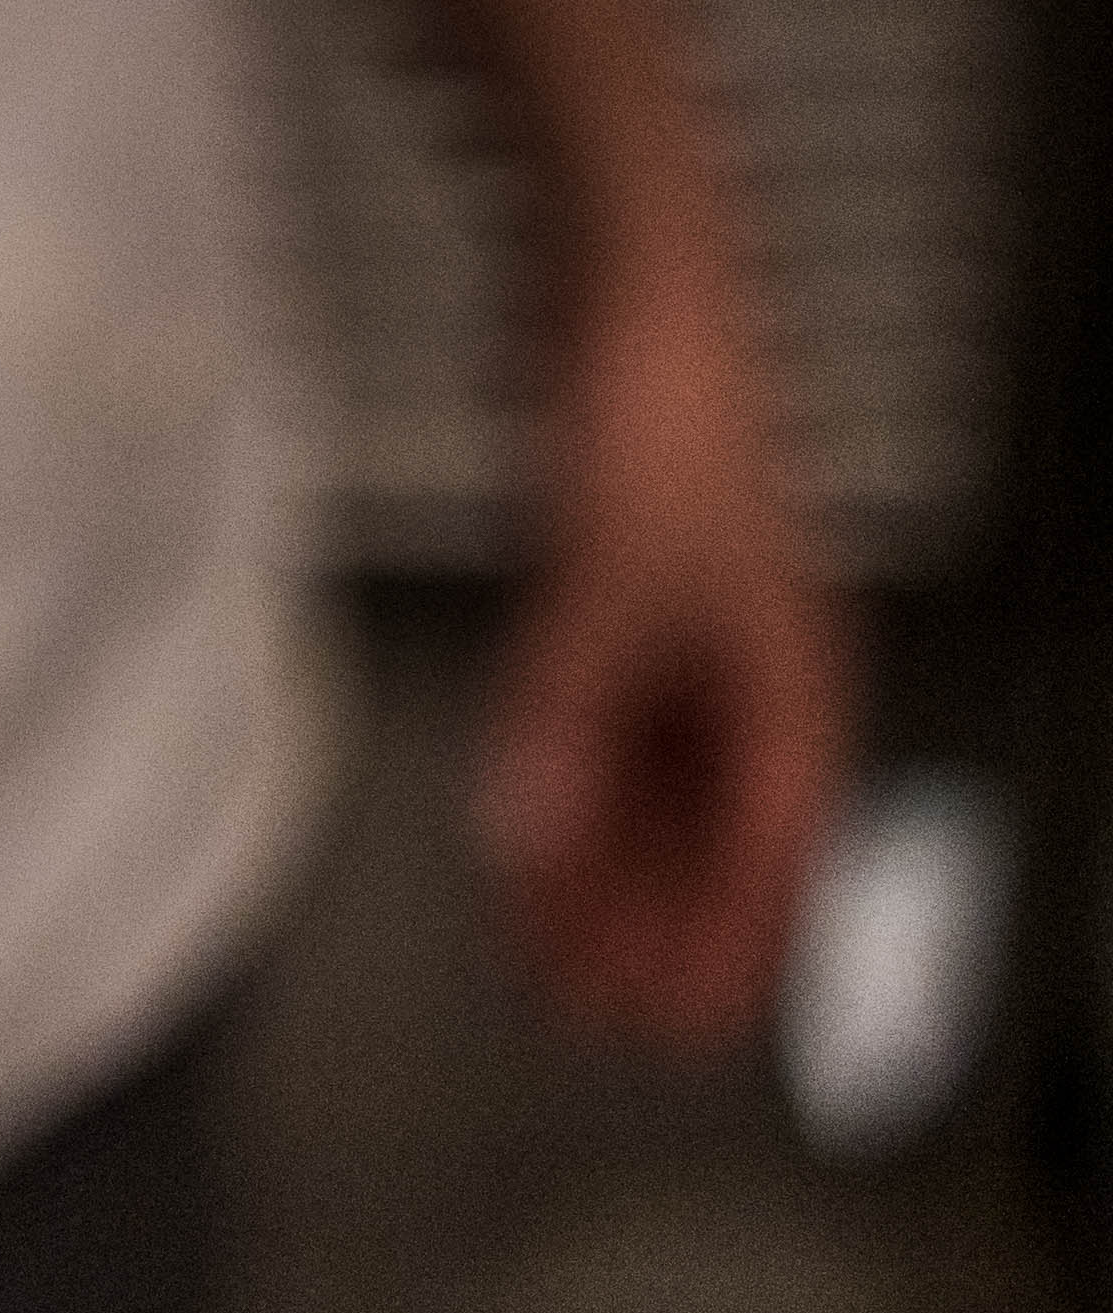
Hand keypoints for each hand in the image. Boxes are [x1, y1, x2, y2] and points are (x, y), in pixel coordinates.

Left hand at [475, 243, 850, 1051]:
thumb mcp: (607, 586)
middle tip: (584, 1013)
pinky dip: (564, 789)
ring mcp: (681, 640)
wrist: (622, 285)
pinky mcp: (615, 600)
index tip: (674, 1027)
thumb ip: (561, 716)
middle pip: (708, 840)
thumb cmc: (663, 417)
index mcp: (790, 687)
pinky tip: (521, 840)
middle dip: (648, 927)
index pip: (772, 858)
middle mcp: (746, 677)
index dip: (728, 951)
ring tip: (544, 953)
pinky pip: (596, 728)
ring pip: (648, 792)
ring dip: (600, 871)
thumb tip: (524, 831)